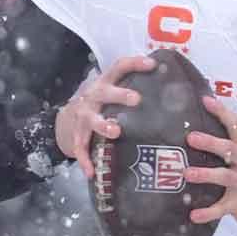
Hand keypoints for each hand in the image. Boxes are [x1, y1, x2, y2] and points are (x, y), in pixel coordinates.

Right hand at [56, 55, 154, 177]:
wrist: (67, 118)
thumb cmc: (101, 102)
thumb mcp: (112, 90)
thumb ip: (133, 87)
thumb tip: (169, 84)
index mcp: (105, 83)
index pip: (119, 67)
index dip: (134, 64)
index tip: (152, 64)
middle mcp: (93, 96)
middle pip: (105, 92)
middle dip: (120, 95)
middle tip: (137, 99)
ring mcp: (83, 116)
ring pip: (91, 120)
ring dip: (103, 125)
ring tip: (115, 131)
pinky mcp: (77, 134)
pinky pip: (80, 148)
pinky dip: (85, 160)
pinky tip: (91, 171)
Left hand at [182, 97, 236, 234]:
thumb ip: (226, 147)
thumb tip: (194, 131)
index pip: (235, 126)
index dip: (221, 112)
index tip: (206, 100)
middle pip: (230, 150)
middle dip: (211, 142)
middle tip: (191, 137)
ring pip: (225, 177)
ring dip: (206, 175)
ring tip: (186, 173)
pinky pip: (222, 208)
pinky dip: (208, 212)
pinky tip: (194, 215)